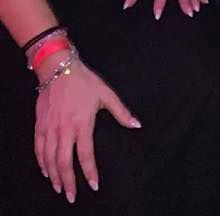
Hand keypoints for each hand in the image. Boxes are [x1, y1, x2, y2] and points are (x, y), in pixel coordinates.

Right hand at [33, 58, 140, 202]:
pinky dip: (41, 162)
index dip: (90, 172)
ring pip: (49, 159)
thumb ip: (121, 112)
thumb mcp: (107, 94)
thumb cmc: (84, 81)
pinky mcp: (39, 125)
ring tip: (59, 188)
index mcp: (82, 124)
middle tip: (71, 196)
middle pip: (64, 162)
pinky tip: (45, 170)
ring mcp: (50, 128)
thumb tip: (136, 124)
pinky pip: (38, 149)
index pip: (85, 155)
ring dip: (54, 175)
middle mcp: (64, 129)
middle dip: (68, 182)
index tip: (94, 185)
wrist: (58, 69)